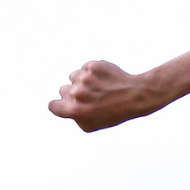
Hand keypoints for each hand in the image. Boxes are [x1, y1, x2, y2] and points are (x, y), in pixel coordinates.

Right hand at [47, 60, 163, 131]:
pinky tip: (105, 80)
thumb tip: (63, 106)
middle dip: (74, 94)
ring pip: (73, 77)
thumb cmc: (114, 113)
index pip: (53, 106)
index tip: (66, 105)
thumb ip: (74, 116)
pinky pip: (84, 68)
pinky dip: (92, 73)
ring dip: (83, 82)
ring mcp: (85, 78)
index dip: (59, 106)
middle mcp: (77, 93)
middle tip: (93, 99)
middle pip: (63, 90)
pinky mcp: (92, 66)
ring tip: (100, 89)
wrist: (136, 96)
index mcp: (75, 110)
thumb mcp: (92, 124)